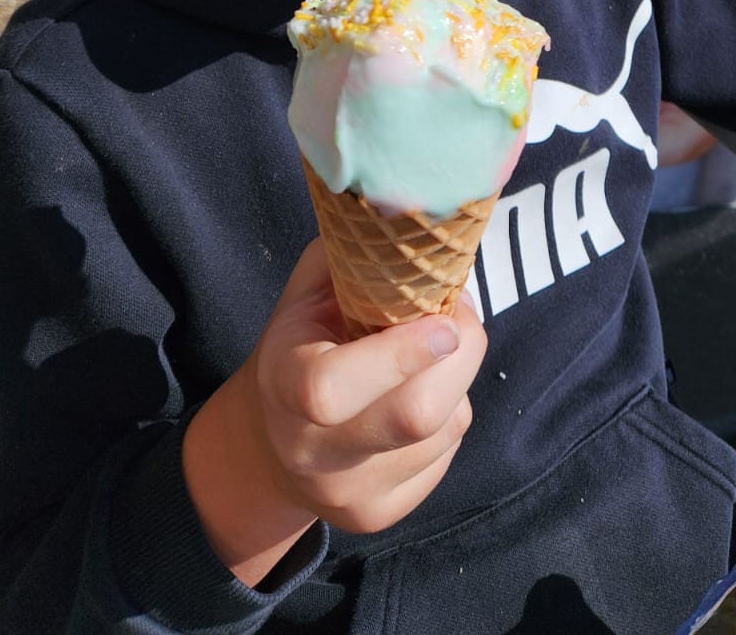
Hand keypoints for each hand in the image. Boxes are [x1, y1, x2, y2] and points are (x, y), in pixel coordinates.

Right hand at [183, 239, 485, 583]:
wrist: (275, 440)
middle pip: (413, 416)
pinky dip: (453, 411)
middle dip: (460, 356)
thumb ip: (356, 254)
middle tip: (458, 318)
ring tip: (432, 353)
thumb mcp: (312, 289)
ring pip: (445, 428)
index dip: (399, 353)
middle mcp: (311, 451)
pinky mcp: (383, 515)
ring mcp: (349, 493)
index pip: (331, 387)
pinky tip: (424, 392)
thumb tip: (422, 219)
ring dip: (457, 378)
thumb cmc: (305, 340)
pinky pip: (449, 453)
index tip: (442, 319)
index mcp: (283, 384)